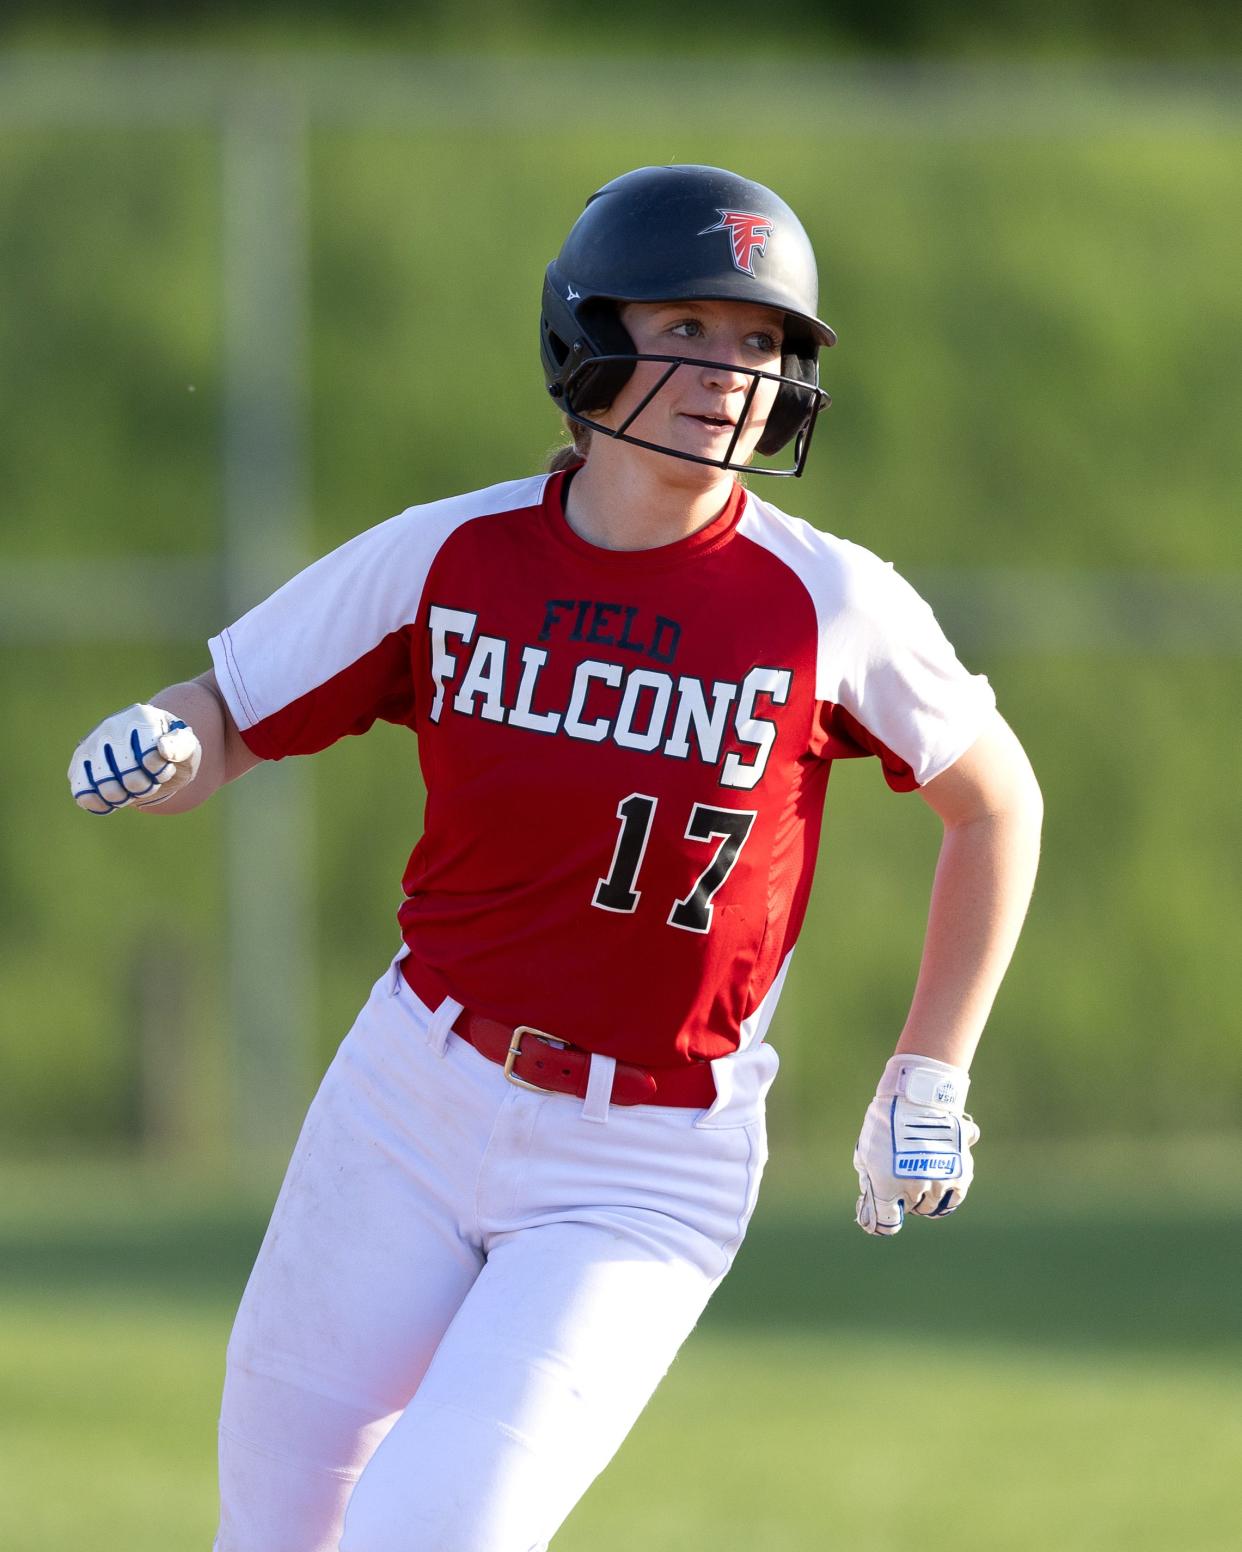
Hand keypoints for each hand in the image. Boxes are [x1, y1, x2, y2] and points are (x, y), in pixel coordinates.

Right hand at [68, 703, 201, 813]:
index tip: (164, 766)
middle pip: (129, 778)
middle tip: (148, 778)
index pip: (149, 760)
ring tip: (130, 786)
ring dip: (124, 797)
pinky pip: (83, 793)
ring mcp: (92, 744)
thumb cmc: (171, 750)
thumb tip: (163, 749)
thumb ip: (182, 746)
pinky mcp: (79, 763)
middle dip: (144, 787)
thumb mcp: (187, 747)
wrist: (150, 752)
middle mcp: (112, 726)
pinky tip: (113, 800)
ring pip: (107, 788)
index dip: (160, 773)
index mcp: (141, 716)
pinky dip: (101, 804)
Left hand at [853, 1055, 978, 1236]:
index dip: (881, 1221)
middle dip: (903, 1200)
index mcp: (887, 1186)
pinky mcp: (960, 1173)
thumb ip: (870, 1182)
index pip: (888, 1223)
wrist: (918, 1095)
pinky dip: (945, 1196)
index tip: (879, 1215)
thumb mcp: (866, 1152)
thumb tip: (872, 1204)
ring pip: (932, 1207)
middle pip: (911, 1210)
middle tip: (900, 1184)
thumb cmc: (885, 1122)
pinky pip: (954, 1198)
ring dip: (924, 1198)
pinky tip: (938, 1184)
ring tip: (919, 1181)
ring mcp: (939, 1182)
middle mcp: (914, 1188)